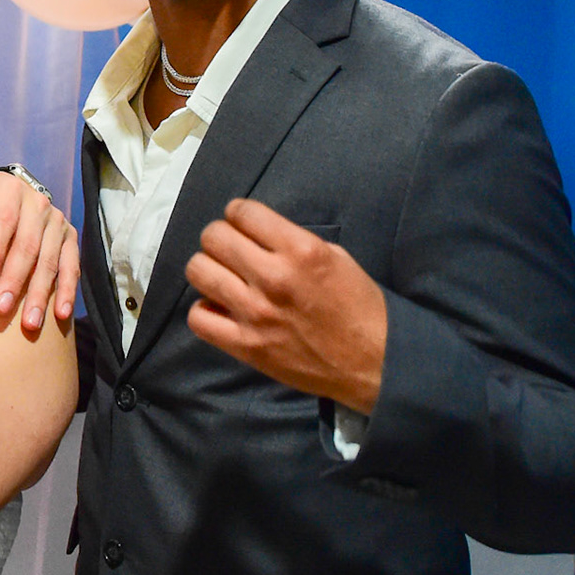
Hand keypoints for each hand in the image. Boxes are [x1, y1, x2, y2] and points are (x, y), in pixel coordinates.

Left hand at [0, 169, 79, 332]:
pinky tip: (61, 315)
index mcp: (10, 190)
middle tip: (1, 308)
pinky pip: (71, 267)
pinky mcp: (70, 238)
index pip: (5, 219)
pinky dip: (67, 291)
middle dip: (15, 279)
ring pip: (49, 261)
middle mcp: (38, 204)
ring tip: (28, 322)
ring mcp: (57, 222)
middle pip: (28, 246)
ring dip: (39, 294)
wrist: (12, 197)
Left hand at [185, 199, 386, 413]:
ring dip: (208, 269)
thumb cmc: (360, 308)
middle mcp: (273, 277)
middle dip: (219, 238)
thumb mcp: (336, 258)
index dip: (238, 214)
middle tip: (231, 250)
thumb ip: (292, 242)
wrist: (376, 363)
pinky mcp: (245, 345)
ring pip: (198, 271)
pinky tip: (221, 309)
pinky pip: (198, 318)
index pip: (242, 212)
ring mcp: (255, 313)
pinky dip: (205, 310)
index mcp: (300, 250)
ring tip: (223, 277)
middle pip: (213, 237)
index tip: (241, 224)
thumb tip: (257, 235)